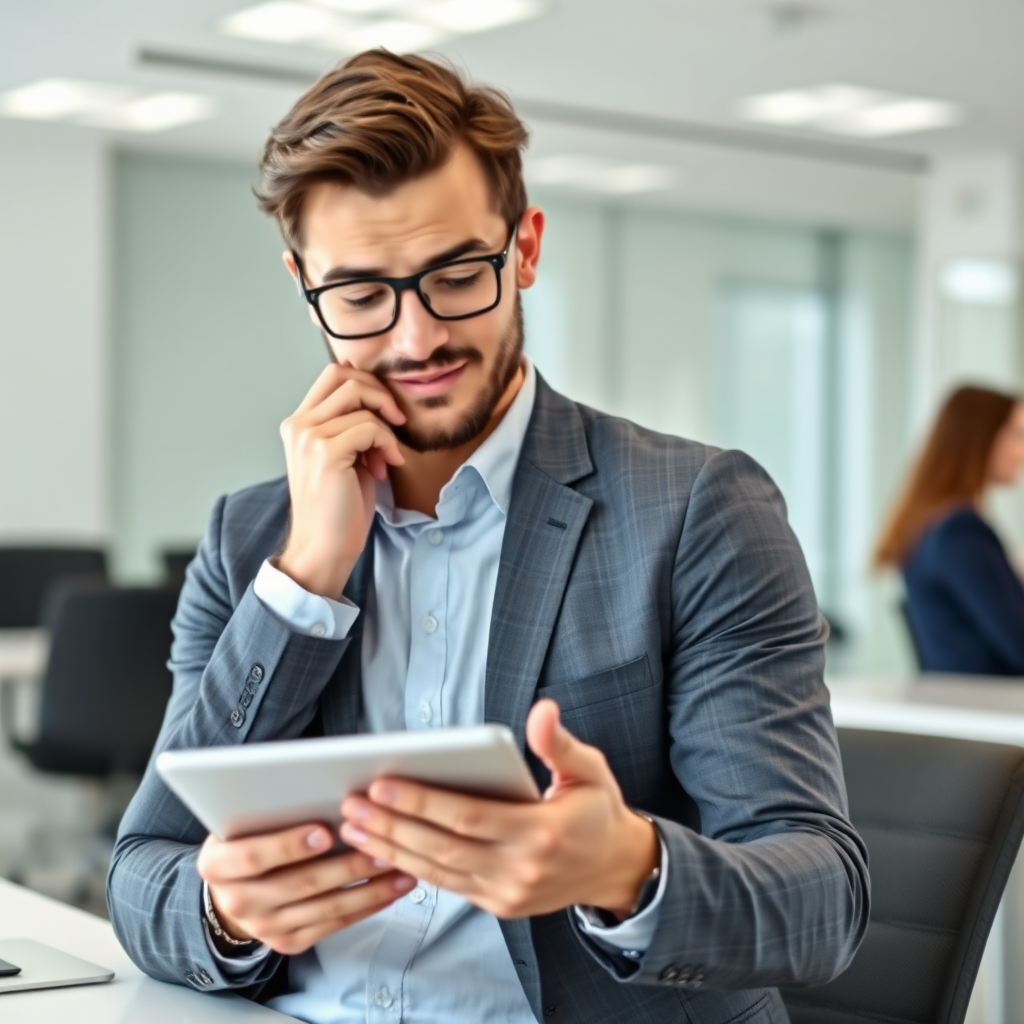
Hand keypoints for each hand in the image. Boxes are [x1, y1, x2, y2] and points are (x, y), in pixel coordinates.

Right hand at [197, 823, 416, 955]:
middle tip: (381, 846)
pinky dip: (367, 905)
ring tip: (399, 865)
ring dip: (368, 887)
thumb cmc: (248, 837)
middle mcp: (238, 901)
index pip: (253, 856)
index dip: (289, 844)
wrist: (233, 888)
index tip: (324, 830)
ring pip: (325, 908)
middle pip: (299, 883)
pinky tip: (390, 889)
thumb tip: (316, 783)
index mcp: (217, 864)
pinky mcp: (289, 942)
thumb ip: (270, 807)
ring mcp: (264, 927)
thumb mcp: (244, 818)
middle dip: (346, 864)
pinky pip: (334, 925)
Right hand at [278, 365, 405, 596]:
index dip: (368, 384)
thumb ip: (354, 427)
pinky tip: (387, 466)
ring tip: (387, 456)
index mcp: (299, 424)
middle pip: (345, 376)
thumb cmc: (340, 508)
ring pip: (361, 401)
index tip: (386, 413)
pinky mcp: (325, 452)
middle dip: (380, 394)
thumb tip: (381, 401)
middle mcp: (298, 425)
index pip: (334, 375)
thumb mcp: (347, 457)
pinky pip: (370, 428)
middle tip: (397, 422)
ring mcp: (308, 437)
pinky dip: (388, 444)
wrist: (325, 548)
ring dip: (386, 427)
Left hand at [338, 700, 659, 919]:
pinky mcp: (499, 904)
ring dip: (391, 849)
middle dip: (392, 825)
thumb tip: (542, 710)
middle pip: (442, 847)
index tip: (383, 782)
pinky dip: (412, 868)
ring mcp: (507, 892)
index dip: (422, 801)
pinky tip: (383, 851)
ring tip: (353, 827)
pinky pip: (448, 885)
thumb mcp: (590, 770)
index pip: (468, 817)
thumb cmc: (598, 812)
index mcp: (540, 831)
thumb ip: (559, 743)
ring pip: (438, 871)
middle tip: (351, 804)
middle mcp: (520, 868)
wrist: (618, 869)